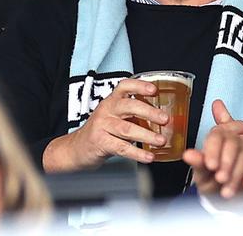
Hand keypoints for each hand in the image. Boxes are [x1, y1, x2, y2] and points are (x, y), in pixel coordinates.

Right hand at [42, 78, 167, 171]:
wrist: (77, 148)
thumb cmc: (102, 130)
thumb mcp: (116, 116)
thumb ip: (135, 115)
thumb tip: (163, 118)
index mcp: (112, 100)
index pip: (125, 86)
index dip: (139, 86)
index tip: (154, 90)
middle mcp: (107, 110)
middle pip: (129, 106)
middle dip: (149, 112)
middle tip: (165, 119)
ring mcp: (102, 126)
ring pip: (126, 129)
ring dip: (147, 135)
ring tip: (161, 141)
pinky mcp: (100, 142)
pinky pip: (121, 148)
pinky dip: (137, 153)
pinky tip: (148, 156)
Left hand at [183, 100, 242, 199]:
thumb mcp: (237, 136)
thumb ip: (222, 125)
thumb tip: (216, 104)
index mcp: (238, 129)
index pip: (221, 132)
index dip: (213, 148)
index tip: (208, 163)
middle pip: (235, 143)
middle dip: (224, 161)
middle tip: (216, 175)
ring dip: (235, 173)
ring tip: (225, 185)